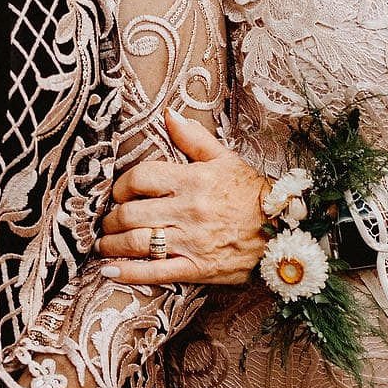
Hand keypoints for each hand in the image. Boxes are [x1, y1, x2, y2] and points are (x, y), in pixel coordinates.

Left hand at [98, 112, 269, 285]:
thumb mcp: (225, 159)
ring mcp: (190, 242)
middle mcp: (188, 211)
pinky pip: (155, 272)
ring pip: (136, 242)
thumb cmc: (251, 194)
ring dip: (112, 243)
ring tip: (105, 243)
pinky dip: (128, 272)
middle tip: (107, 220)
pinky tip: (109, 270)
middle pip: (131, 213)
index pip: (140, 178)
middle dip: (111, 218)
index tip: (118, 192)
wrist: (281, 232)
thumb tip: (168, 114)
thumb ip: (193, 138)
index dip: (121, 185)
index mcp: (192, 181)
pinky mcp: (195, 268)